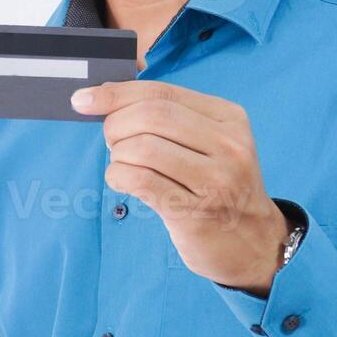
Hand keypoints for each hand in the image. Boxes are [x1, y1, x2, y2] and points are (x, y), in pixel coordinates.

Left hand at [71, 80, 291, 295]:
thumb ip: (168, 117)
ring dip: (118, 154)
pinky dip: (118, 175)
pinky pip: (140, 181)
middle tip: (112, 141)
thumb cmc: (218, 186)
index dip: (116, 94)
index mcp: (229, 118)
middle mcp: (228, 146)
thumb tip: (105, 95)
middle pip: (150, 116)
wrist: (253, 243)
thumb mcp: (209, 143)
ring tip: (123, 163)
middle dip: (115, 125)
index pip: (162, 93)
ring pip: (142, 148)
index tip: (83, 99)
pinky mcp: (196, 212)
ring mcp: (216, 180)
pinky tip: (122, 180)